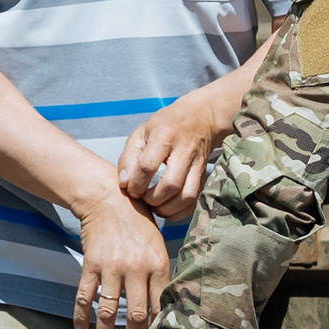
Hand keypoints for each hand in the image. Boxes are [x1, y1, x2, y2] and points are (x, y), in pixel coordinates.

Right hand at [74, 194, 170, 328]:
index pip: (161, 304)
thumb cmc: (139, 223)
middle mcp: (137, 268)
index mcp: (159, 264)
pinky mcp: (91, 264)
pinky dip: (81, 316)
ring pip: (108, 310)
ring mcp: (112, 267)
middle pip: (136, 314)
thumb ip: (161, 273)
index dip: (158, 327)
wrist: (109, 199)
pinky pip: (84, 296)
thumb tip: (166, 305)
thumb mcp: (159, 245)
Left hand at [116, 84, 232, 221]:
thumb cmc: (166, 125)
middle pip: (170, 184)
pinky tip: (168, 208)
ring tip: (155, 206)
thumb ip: (128, 158)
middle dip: (152, 199)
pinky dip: (180, 211)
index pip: (148, 166)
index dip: (136, 184)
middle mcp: (184, 150)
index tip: (130, 189)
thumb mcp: (142, 133)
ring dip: (167, 208)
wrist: (202, 117)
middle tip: (143, 199)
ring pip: (186, 196)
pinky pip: (195, 200)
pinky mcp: (205, 175)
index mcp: (165, 136)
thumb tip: (124, 184)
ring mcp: (198, 164)